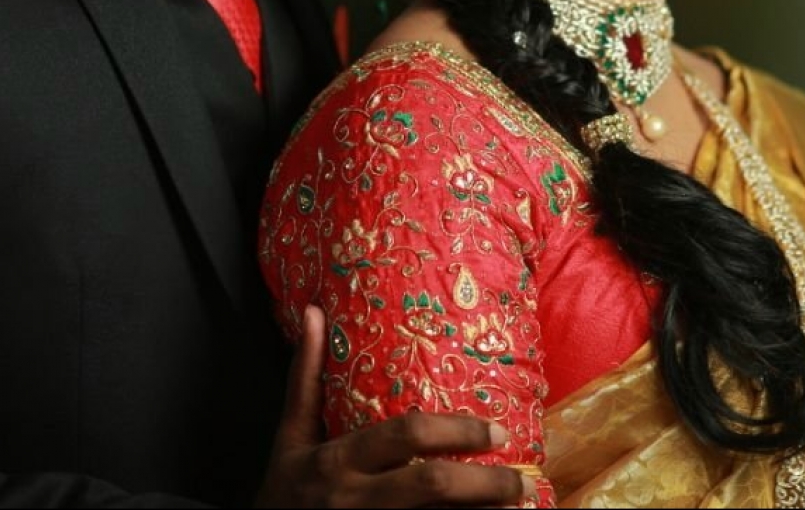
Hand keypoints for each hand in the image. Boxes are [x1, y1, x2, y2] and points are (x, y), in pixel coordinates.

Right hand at [253, 305, 534, 507]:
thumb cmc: (283, 491)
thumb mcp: (290, 437)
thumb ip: (306, 377)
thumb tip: (314, 313)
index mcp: (337, 460)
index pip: (404, 436)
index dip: (455, 432)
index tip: (497, 430)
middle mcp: (355, 498)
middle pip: (430, 487)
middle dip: (483, 484)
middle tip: (521, 479)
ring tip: (518, 506)